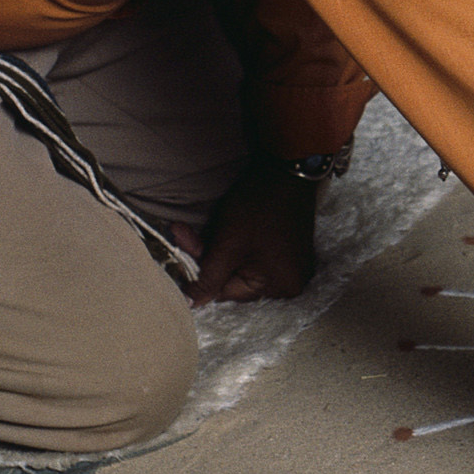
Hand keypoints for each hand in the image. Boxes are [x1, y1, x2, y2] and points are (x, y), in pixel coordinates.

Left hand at [178, 160, 319, 305]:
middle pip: (233, 278)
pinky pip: (252, 256)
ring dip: (219, 248)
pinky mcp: (287, 250)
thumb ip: (208, 278)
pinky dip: (235, 244)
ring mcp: (290, 265)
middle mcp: (290, 281)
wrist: (286, 169)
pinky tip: (226, 225)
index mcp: (281, 286)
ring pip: (239, 265)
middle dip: (209, 255)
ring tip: (207, 224)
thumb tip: (189, 305)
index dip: (202, 270)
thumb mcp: (229, 244)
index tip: (182, 246)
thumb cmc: (260, 206)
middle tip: (183, 232)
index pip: (227, 291)